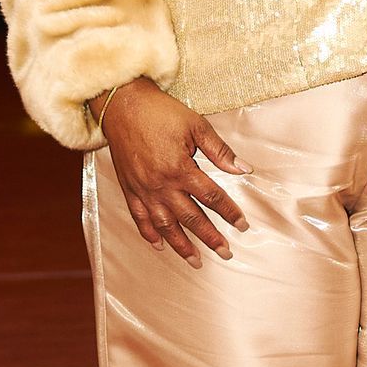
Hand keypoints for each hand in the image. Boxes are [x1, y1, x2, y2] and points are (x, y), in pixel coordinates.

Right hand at [95, 79, 250, 265]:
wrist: (122, 104)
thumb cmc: (160, 112)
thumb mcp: (196, 125)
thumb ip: (220, 150)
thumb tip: (244, 169)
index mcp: (180, 168)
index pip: (211, 197)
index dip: (229, 212)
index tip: (243, 225)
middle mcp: (161, 185)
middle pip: (191, 218)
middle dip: (210, 237)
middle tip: (226, 253)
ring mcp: (143, 190)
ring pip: (165, 225)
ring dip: (181, 245)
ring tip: (196, 261)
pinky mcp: (129, 189)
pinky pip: (139, 217)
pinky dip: (149, 233)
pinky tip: (159, 245)